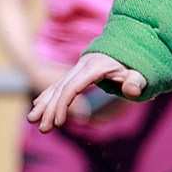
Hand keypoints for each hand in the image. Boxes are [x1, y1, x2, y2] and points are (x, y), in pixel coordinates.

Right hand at [27, 50, 146, 132]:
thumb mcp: (139, 72)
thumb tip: (131, 91)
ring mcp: (78, 67)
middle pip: (60, 88)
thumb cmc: (135, 63)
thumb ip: (136, 81)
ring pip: (57, 86)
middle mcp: (82, 66)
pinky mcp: (78, 71)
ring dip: (44, 103)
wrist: (130, 43)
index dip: (63, 105)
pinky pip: (60, 84)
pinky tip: (38, 105)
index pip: (72, 87)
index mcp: (94, 67)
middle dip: (49, 109)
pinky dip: (48, 95)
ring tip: (32, 120)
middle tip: (42, 128)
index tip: (58, 122)